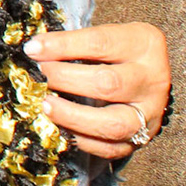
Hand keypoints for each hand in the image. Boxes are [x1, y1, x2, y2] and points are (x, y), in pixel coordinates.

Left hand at [27, 22, 171, 159]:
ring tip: (45, 105)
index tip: (33, 49)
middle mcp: (153, 80)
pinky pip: (111, 148)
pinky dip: (81, 140)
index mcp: (144, 44)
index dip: (63, 46)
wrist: (148, 77)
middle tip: (39, 77)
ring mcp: (150, 113)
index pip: (100, 43)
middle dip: (65, 80)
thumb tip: (34, 51)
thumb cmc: (118, 52)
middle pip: (108, 84)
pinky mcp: (142, 138)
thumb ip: (74, 43)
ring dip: (71, 116)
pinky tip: (60, 128)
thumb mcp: (105, 37)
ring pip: (113, 123)